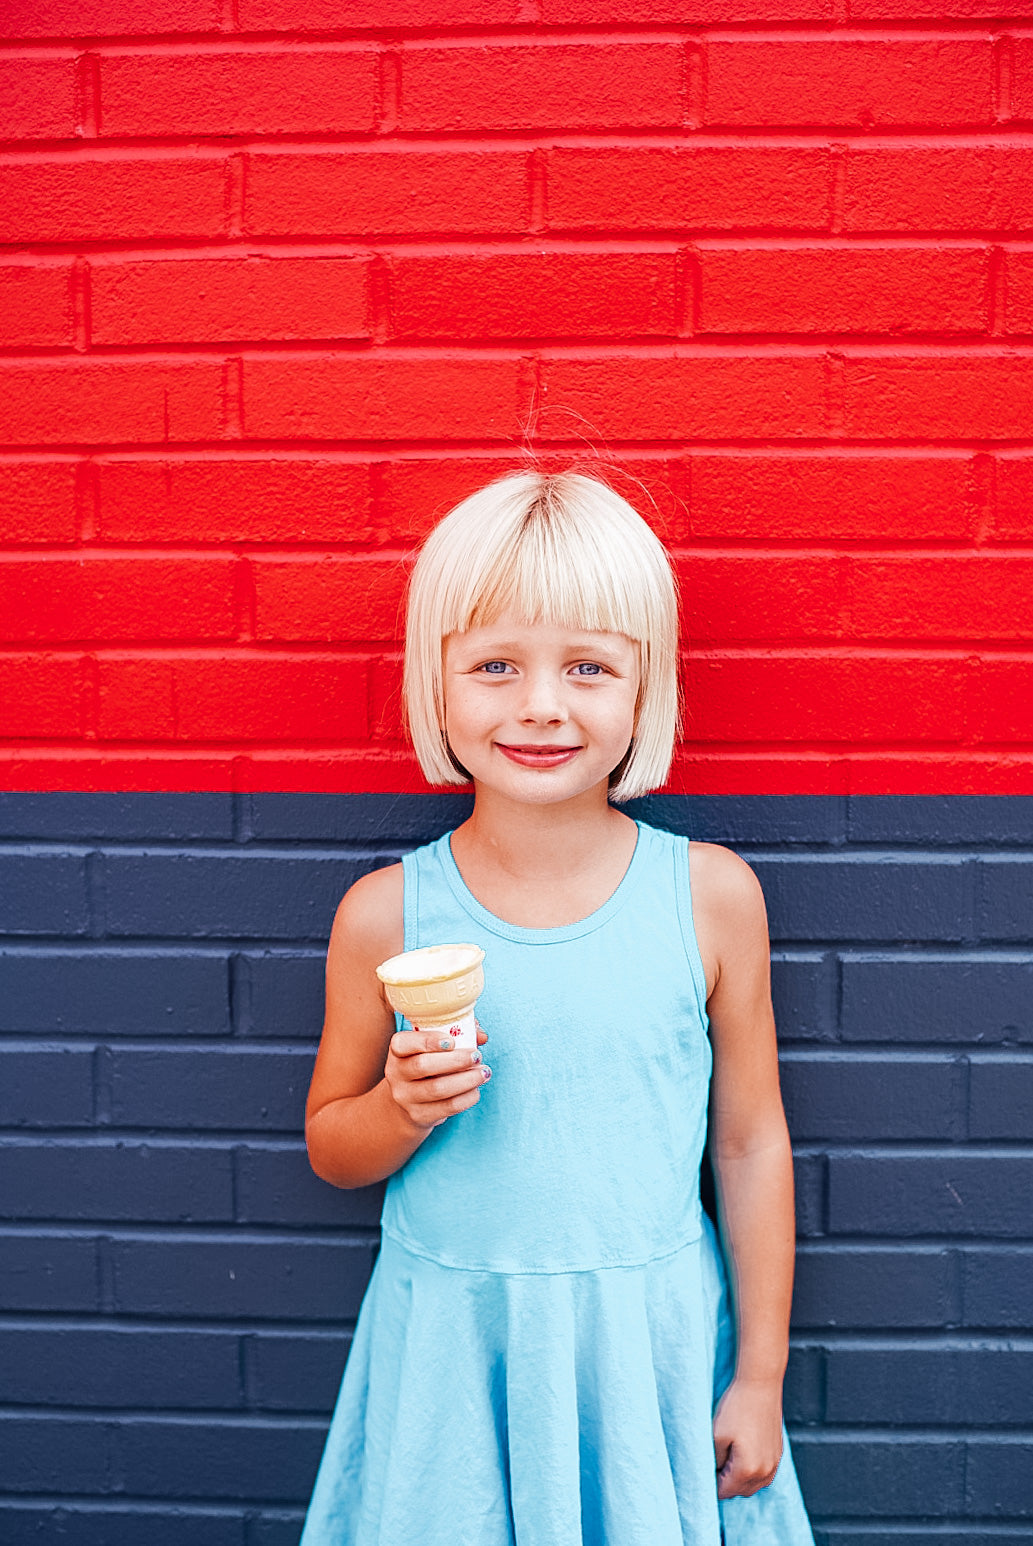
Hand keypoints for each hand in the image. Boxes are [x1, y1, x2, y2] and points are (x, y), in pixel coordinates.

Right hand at [384, 1026, 489, 1130]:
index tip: (452, 1041)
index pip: (403, 1043)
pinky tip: (476, 1090)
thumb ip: (458, 1034)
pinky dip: (466, 1098)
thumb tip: (482, 1035)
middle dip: (455, 1060)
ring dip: (466, 1080)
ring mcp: (405, 1097)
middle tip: (477, 1056)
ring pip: (437, 1089)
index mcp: (397, 1051)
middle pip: (423, 1066)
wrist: (407, 1102)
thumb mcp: (433, 1047)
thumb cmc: (428, 1064)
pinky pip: (447, 1107)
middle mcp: (396, 1074)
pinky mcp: (419, 1115)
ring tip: (484, 1072)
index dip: (428, 1040)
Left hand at [713, 1377, 783, 1499]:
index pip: (724, 1492)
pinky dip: (752, 1471)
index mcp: (747, 1470)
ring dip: (739, 1478)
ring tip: (728, 1456)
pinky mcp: (778, 1453)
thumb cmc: (736, 1407)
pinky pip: (763, 1474)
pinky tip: (742, 1453)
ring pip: (753, 1485)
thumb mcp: (716, 1435)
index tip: (706, 1466)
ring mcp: (774, 1463)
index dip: (712, 1481)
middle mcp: (765, 1472)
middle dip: (725, 1481)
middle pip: (739, 1491)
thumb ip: (714, 1461)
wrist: (760, 1385)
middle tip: (715, 1460)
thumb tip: (714, 1472)